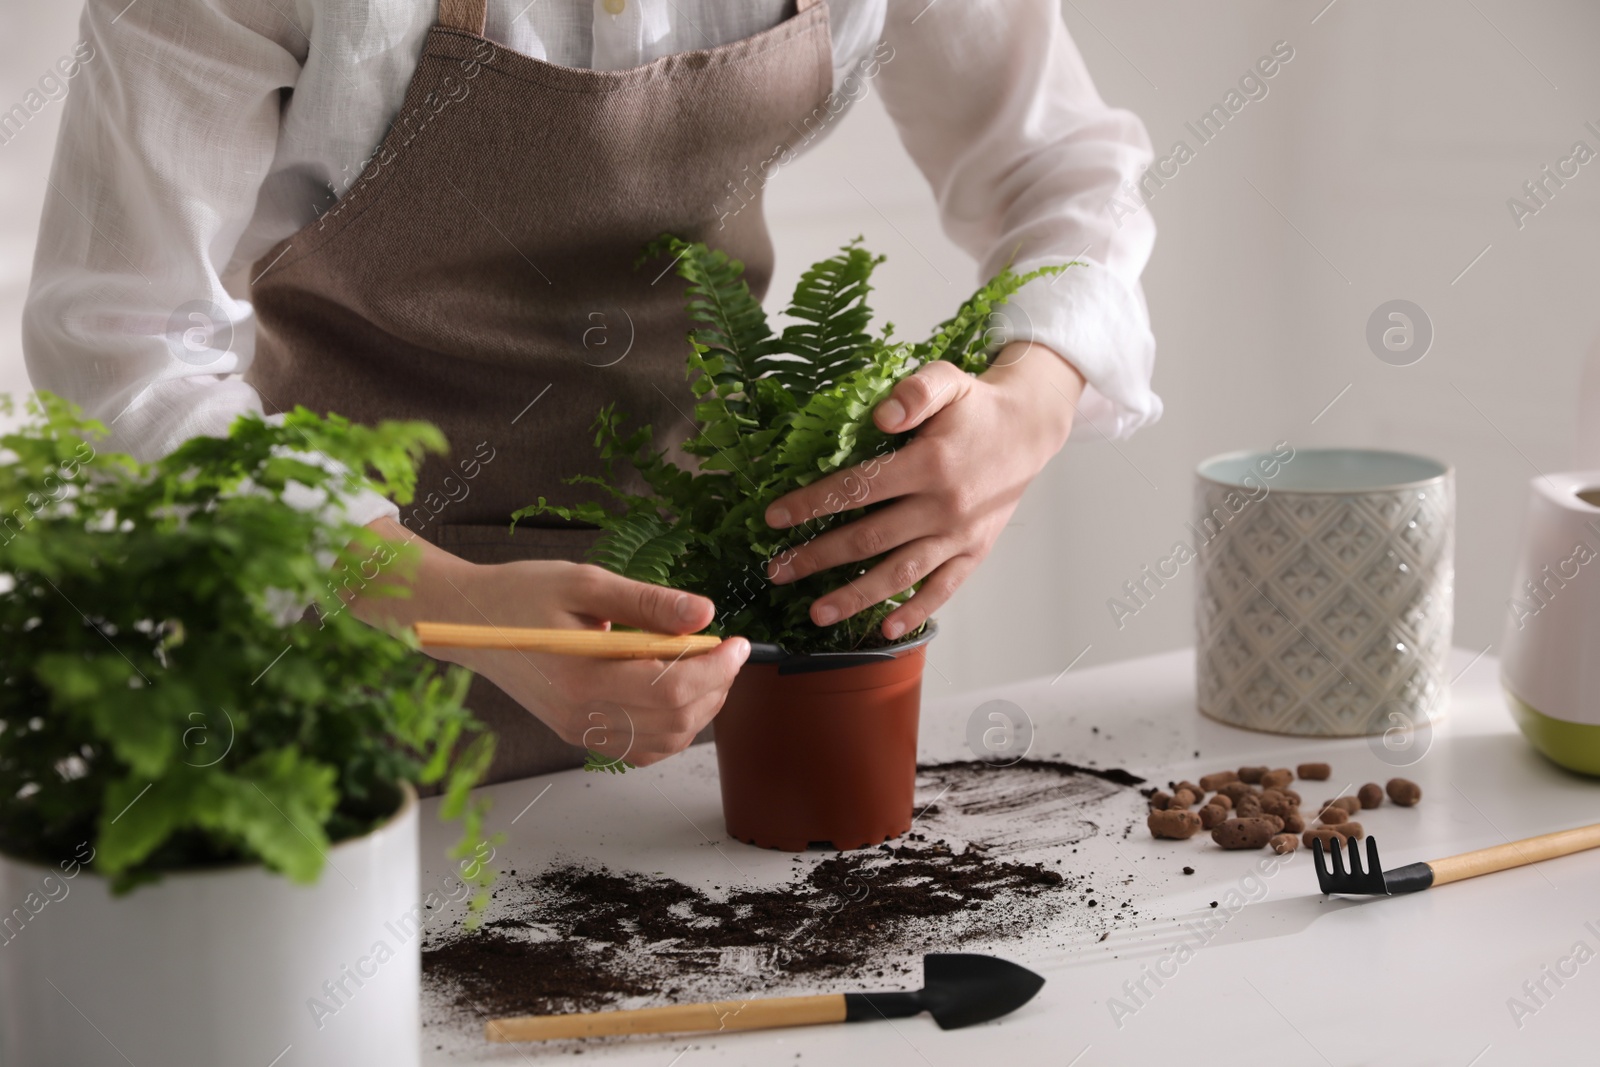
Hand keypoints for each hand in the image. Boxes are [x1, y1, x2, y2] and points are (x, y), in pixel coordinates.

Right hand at [350, 519, 748, 767]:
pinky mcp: (577, 733)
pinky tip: (674, 690)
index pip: (671, 688)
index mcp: (582, 676)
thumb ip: (649, 601)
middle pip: (676, 720)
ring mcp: (578, 730)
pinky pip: (642, 748)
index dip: (717, 667)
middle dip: (715, 686)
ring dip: (698, 707)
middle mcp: (580, 714)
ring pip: (664, 740)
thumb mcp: (587, 582)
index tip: (738, 641)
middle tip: (726, 650)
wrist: (467, 623)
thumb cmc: (521, 595)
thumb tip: (704, 611)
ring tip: (702, 665)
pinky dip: (672, 727)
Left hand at [763, 342, 1083, 639]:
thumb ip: (916, 391)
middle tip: (778, 571)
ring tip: (818, 614)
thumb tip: (881, 416)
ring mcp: (960, 535)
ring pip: (901, 573)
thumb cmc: (978, 406)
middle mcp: (944, 506)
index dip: (813, 504)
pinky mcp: (975, 552)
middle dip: (819, 557)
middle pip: (870, 538)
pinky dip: (915, 612)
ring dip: (857, 596)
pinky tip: (885, 630)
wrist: (1030, 429)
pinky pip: (943, 589)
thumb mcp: (948, 380)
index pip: (858, 488)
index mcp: (930, 463)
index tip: (775, 518)